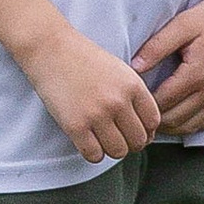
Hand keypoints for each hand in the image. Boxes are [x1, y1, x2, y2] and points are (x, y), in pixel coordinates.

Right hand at [24, 23, 164, 163]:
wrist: (49, 48)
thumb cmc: (83, 59)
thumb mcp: (120, 70)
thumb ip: (135, 95)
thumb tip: (147, 129)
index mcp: (133, 86)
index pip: (153, 122)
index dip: (147, 131)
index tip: (137, 131)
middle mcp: (118, 101)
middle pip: (138, 140)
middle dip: (131, 143)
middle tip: (120, 138)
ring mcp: (96, 114)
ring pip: (118, 151)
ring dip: (112, 150)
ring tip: (103, 140)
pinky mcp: (75, 125)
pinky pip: (94, 155)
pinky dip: (93, 154)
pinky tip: (88, 142)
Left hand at [133, 0, 203, 136]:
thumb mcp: (181, 25)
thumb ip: (156, 47)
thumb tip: (133, 68)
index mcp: (198, 74)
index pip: (162, 102)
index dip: (143, 104)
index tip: (129, 99)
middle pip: (174, 120)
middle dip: (153, 120)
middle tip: (136, 111)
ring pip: (190, 127)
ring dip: (169, 126)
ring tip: (152, 116)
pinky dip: (189, 125)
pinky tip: (176, 116)